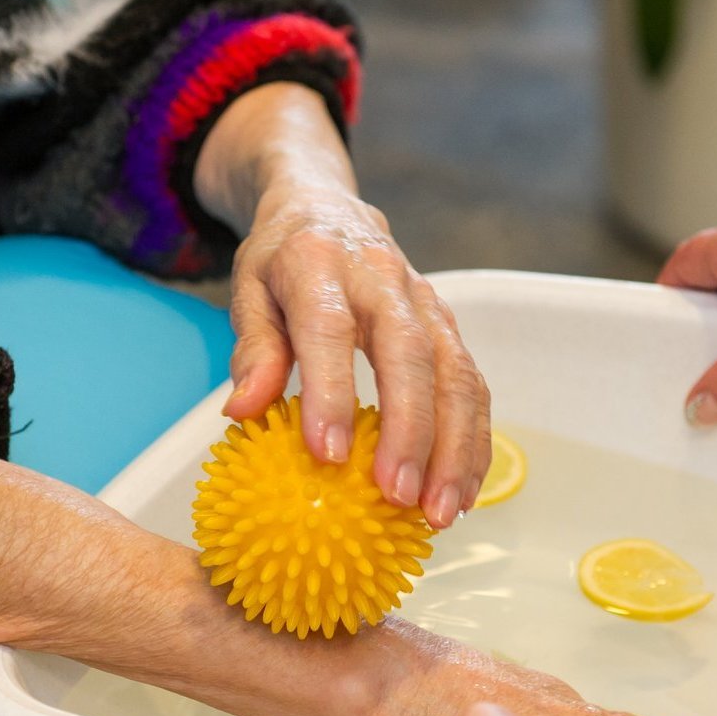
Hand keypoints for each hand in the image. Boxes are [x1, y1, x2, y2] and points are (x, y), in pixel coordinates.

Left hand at [196, 83, 489, 529]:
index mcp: (320, 262)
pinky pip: (472, 384)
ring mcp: (425, 301)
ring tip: (440, 511)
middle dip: (411, 431)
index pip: (330, 328)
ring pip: (456, 373)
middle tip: (398, 497)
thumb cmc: (281, 260)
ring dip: (455, 447)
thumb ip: (253, 348)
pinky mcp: (449, 326)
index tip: (328, 454)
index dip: (332, 392)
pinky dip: (474, 440)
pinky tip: (462, 490)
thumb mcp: (248, 289)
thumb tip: (242, 412)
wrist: (326, 205)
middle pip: (411, 354)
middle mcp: (383, 277)